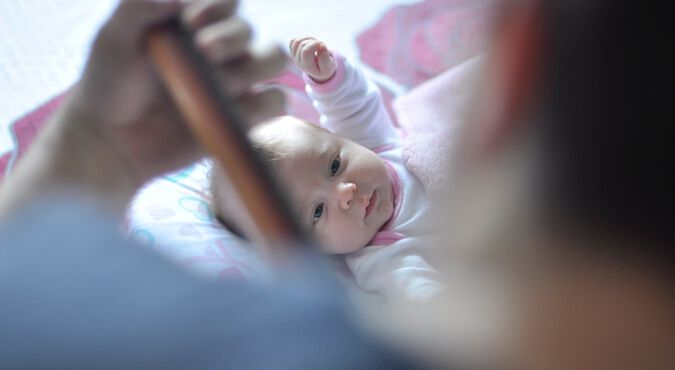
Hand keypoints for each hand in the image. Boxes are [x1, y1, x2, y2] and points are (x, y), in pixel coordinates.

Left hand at [0, 0, 287, 217]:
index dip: (217, 7)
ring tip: (217, 85)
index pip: (227, 2)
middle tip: (203, 52)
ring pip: (273, 60)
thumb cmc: (109, 85)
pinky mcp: (242, 118)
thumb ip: (140, 6)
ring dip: (251, 68)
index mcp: (193, 25)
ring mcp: (234, 84)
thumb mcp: (113, 38)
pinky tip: (231, 110)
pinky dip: (262, 103)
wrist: (111, 141)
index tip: (190, 23)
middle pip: (251, 31)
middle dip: (231, 38)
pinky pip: (273, 103)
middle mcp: (220, 51)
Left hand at [289, 37, 336, 82]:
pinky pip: (293, 41)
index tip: (323, 46)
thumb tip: (321, 47)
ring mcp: (294, 57)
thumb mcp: (329, 67)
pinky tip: (310, 43)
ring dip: (308, 39)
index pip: (306, 51)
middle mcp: (298, 62)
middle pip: (302, 45)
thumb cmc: (325, 67)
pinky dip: (302, 39)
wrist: (320, 69)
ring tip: (316, 43)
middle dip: (314, 41)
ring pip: (296, 41)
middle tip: (321, 46)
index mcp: (307, 67)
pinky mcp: (293, 51)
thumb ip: (326, 60)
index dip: (315, 44)